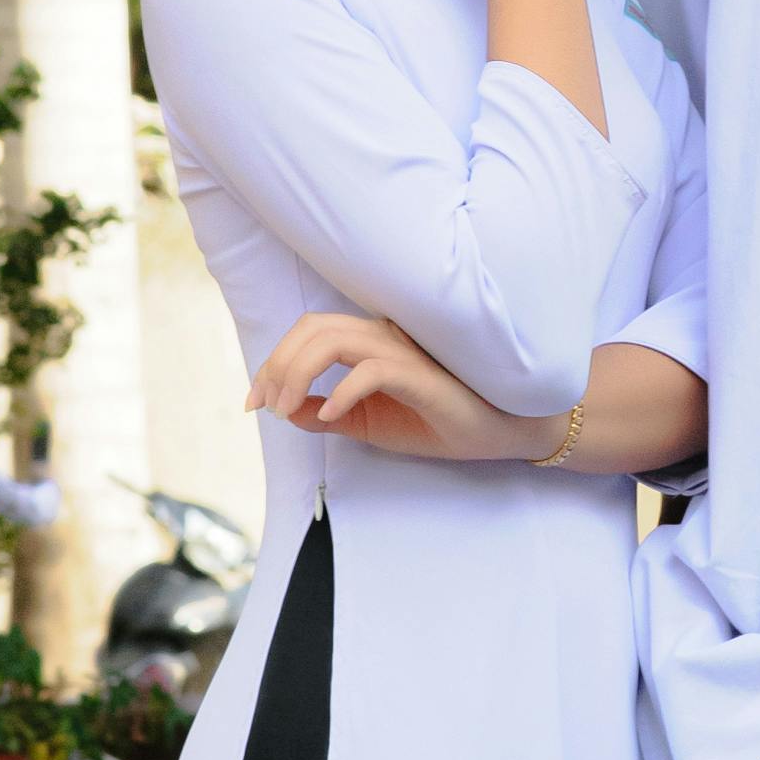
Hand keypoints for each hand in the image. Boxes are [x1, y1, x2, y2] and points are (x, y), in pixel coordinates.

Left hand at [245, 312, 555, 463]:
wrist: (504, 430)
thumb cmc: (442, 421)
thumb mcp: (373, 425)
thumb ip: (331, 415)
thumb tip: (288, 409)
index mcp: (372, 342)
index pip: (310, 332)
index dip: (274, 361)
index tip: (255, 402)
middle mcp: (385, 336)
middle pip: (313, 328)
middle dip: (276, 365)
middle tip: (262, 405)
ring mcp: (405, 351)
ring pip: (335, 339)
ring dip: (298, 373)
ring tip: (285, 408)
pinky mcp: (422, 375)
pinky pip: (372, 370)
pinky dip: (342, 391)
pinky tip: (330, 415)